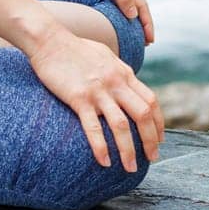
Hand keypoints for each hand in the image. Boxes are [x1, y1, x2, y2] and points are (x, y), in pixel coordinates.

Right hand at [27, 26, 164, 171]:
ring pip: (121, 125)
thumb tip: (127, 84)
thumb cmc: (75, 48)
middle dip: (151, 140)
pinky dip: (101, 147)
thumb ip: (118, 72)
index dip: (159, 123)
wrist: (49, 41)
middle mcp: (116, 82)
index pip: (151, 101)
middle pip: (143, 115)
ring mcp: (98, 91)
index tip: (159, 139)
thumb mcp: (106, 56)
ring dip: (129, 150)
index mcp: (124, 73)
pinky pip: (93, 127)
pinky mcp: (79, 98)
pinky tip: (105, 162)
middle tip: (152, 158)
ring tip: (131, 168)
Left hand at [38, 0, 154, 46]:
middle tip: (145, 44)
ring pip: (123, 9)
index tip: (150, 40)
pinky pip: (109, 10)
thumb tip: (134, 15)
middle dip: (142, 25)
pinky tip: (110, 30)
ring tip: (131, 39)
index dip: (147, 23)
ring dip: (130, 24)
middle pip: (135, 7)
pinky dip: (115, 21)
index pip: (141, 5)